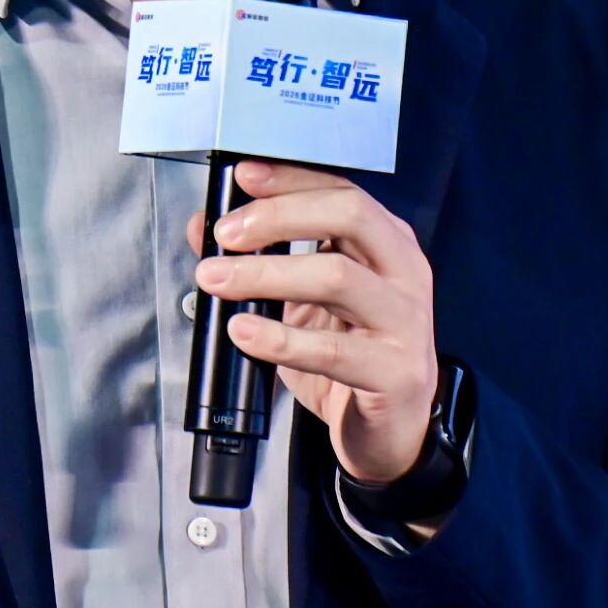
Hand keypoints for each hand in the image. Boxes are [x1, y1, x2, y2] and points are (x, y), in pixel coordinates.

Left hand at [190, 158, 440, 490]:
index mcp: (388, 244)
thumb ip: (260, 259)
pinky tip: (243, 332)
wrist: (390, 430)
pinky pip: (331, 351)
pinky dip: (279, 338)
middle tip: (226, 235)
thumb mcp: (302, 302)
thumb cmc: (353, 357)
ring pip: (335, 277)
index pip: (342, 190)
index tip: (242, 177)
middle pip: (348, 216)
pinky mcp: (395, 372)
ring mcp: (405, 321)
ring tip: (218, 280)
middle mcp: (404, 273)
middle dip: (278, 217)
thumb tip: (203, 226)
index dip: (290, 179)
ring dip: (265, 274)